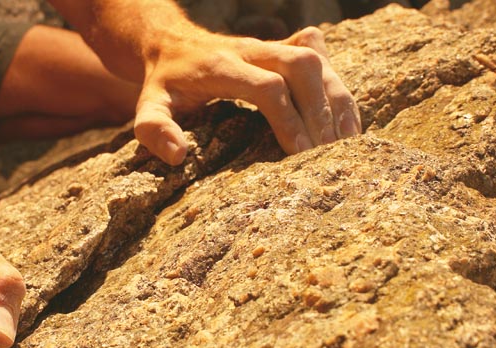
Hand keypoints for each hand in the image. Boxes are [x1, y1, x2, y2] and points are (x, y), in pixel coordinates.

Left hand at [134, 26, 361, 164]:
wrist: (172, 42)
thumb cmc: (163, 83)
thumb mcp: (148, 105)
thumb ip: (154, 129)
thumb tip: (178, 156)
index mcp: (220, 66)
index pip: (267, 87)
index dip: (288, 119)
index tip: (300, 154)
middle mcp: (251, 51)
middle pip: (301, 65)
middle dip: (321, 107)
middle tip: (329, 151)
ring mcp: (269, 47)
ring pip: (317, 59)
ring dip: (336, 99)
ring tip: (347, 142)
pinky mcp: (282, 50)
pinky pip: (321, 59)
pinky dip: (337, 89)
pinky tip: (347, 123)